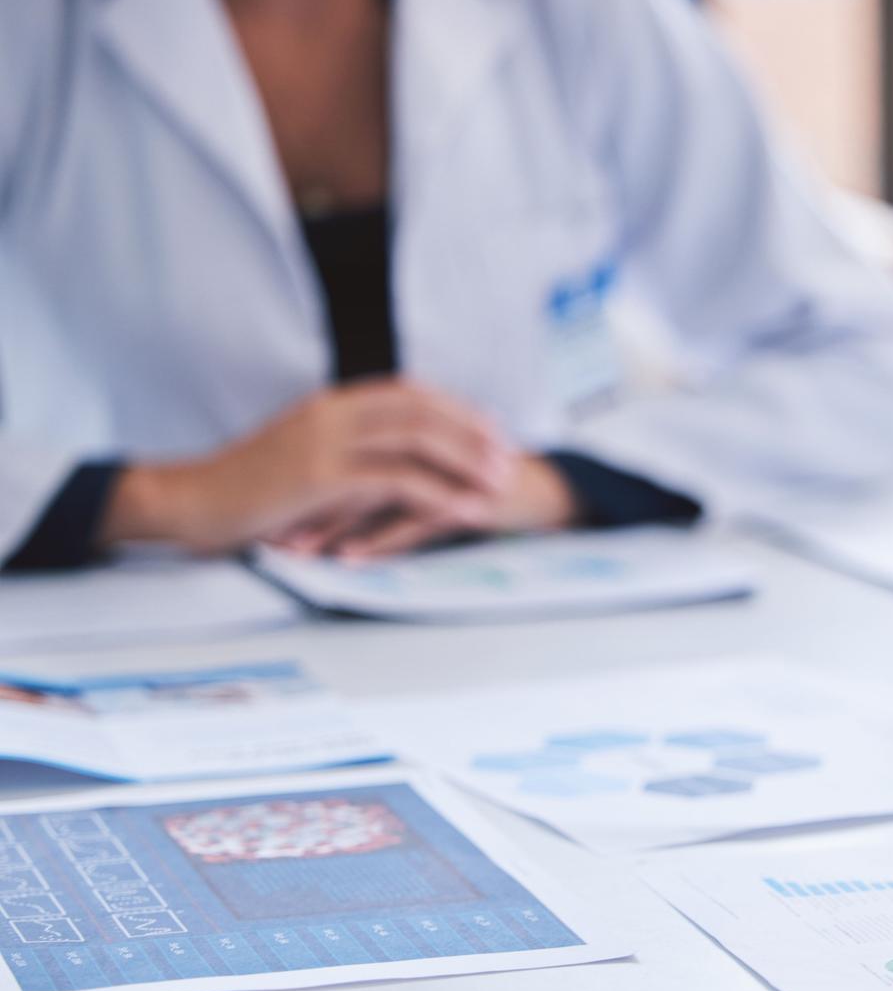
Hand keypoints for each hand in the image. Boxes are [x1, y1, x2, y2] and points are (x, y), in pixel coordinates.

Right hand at [103, 379, 515, 554]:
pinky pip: (398, 481)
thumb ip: (338, 447)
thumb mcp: (296, 454)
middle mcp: (333, 412)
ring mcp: (327, 442)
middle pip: (423, 410)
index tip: (489, 428)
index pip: (408, 392)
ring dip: (466, 462)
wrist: (187, 502)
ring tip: (499, 485)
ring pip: (418, 440)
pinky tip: (466, 511)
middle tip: (509, 456)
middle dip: (472, 432)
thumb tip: (379, 456)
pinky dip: (441, 494)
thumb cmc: (241, 489)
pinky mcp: (322, 477)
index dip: (454, 409)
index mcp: (329, 404)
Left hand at [271, 452, 578, 558]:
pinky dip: (379, 540)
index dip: (297, 479)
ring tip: (298, 550)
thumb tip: (320, 490)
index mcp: (404, 431)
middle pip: (348, 470)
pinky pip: (414, 521)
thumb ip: (376, 469)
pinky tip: (349, 558)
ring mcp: (444, 471)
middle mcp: (420, 445)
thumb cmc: (473, 484)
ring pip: (375, 495)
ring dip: (332, 525)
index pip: (338, 450)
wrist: (536, 491)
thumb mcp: (419, 473)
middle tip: (265, 532)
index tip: (260, 508)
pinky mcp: (466, 499)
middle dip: (304, 504)